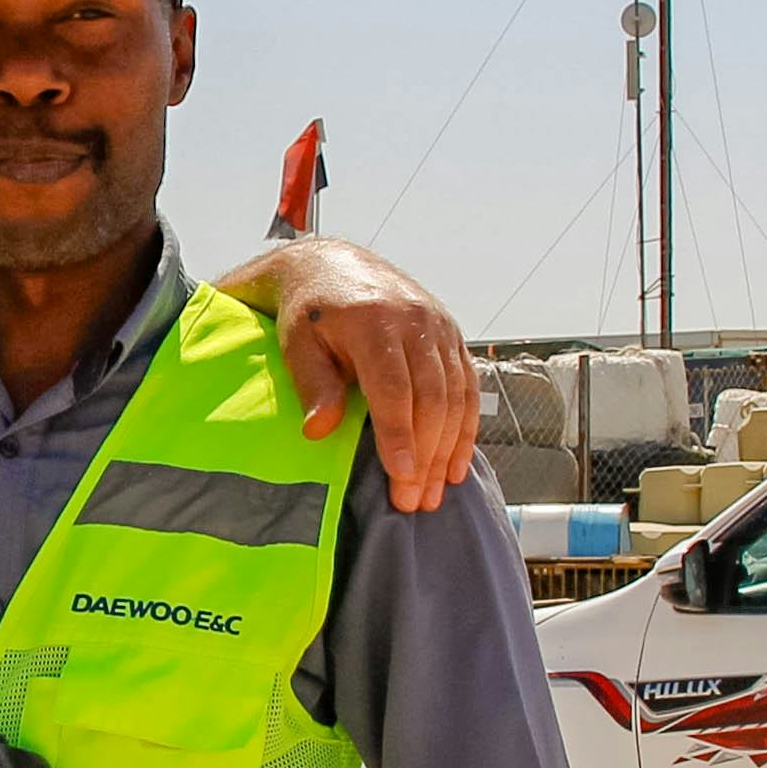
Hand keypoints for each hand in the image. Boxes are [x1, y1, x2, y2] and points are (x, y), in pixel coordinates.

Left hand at [212, 236, 478, 513]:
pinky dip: (465, 428)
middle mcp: (416, 321)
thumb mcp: (299, 344)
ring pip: (455, 396)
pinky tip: (455, 464)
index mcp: (374, 322)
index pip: (394, 388)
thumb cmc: (309, 312)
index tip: (400, 478)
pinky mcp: (451, 335)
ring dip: (448, 450)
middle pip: (431, 398)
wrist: (332, 265)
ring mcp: (440, 326)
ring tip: (435, 494)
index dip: (399, 436)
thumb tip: (318, 432)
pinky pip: (467, 387)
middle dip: (425, 456)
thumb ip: (313, 385)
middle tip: (413, 502)